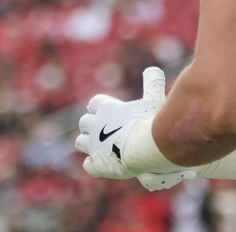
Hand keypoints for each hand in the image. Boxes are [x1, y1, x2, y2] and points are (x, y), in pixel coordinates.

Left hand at [76, 67, 195, 189]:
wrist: (145, 147)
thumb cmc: (150, 122)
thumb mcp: (154, 99)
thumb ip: (152, 84)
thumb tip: (154, 69)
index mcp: (106, 108)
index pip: (95, 103)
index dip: (100, 107)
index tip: (106, 111)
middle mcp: (95, 125)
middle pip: (84, 122)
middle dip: (90, 126)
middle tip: (102, 131)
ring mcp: (94, 145)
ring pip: (80, 142)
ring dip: (87, 143)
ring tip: (99, 148)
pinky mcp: (96, 164)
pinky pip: (88, 165)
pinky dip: (93, 165)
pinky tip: (101, 166)